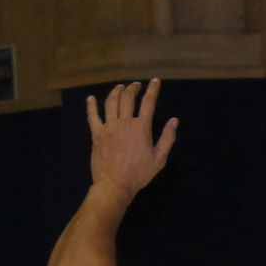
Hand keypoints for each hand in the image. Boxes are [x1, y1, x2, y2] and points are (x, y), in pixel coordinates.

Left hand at [87, 79, 176, 200]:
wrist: (115, 184)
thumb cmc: (140, 174)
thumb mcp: (160, 159)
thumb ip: (167, 138)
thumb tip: (174, 120)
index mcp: (141, 127)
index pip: (148, 102)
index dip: (153, 89)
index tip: (155, 81)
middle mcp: (124, 122)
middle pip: (128, 98)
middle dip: (133, 88)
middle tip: (136, 85)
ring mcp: (109, 127)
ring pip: (111, 102)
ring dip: (116, 92)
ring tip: (120, 87)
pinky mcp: (96, 134)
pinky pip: (92, 116)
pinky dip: (91, 105)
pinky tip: (91, 98)